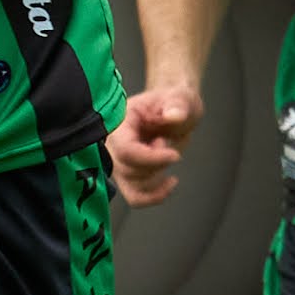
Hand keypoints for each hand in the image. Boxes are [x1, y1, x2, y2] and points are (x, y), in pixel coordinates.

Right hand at [108, 80, 200, 205]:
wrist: (175, 110)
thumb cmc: (173, 102)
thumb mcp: (180, 97)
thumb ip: (177, 105)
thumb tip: (174, 115)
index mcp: (120, 121)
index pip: (125, 149)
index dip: (150, 158)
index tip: (174, 155)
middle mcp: (114, 143)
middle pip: (127, 170)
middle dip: (155, 165)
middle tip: (167, 145)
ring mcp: (120, 161)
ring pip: (131, 186)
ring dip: (156, 178)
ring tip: (166, 155)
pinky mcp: (128, 174)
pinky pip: (134, 196)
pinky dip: (154, 196)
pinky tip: (169, 182)